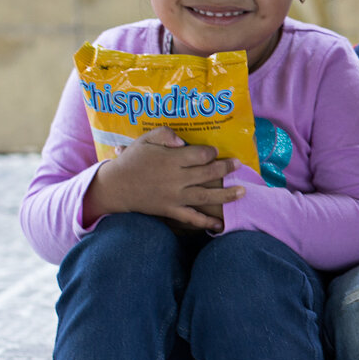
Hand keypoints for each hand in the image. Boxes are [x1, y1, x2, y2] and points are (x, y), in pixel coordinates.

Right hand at [85, 128, 243, 231]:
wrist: (115, 187)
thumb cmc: (132, 161)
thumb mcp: (144, 140)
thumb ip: (164, 134)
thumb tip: (182, 140)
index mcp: (170, 160)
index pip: (200, 155)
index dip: (211, 152)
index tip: (215, 152)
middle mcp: (175, 179)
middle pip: (207, 174)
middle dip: (226, 168)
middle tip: (239, 165)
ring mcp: (174, 197)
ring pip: (205, 196)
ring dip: (226, 195)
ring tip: (242, 191)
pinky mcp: (170, 210)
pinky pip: (191, 218)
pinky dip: (206, 222)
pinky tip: (220, 225)